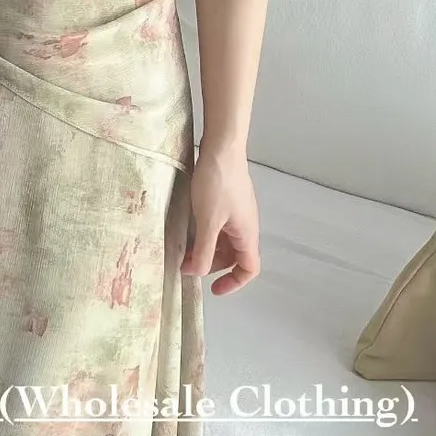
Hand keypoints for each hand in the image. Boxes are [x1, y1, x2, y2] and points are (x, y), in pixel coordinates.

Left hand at [180, 142, 260, 294]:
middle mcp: (246, 225)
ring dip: (207, 248)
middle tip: (188, 264)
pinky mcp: (228, 199)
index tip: (213, 289)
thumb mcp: (208, 221)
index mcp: (247, 234)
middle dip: (212, 264)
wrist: (222, 146)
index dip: (234, 282)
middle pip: (234, 256)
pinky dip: (206, 233)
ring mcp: (238, 211)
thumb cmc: (217, 184)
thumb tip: (196, 273)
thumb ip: (203, 250)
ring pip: (225, 240)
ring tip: (185, 248)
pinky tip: (188, 227)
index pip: (250, 268)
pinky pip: (219, 225)